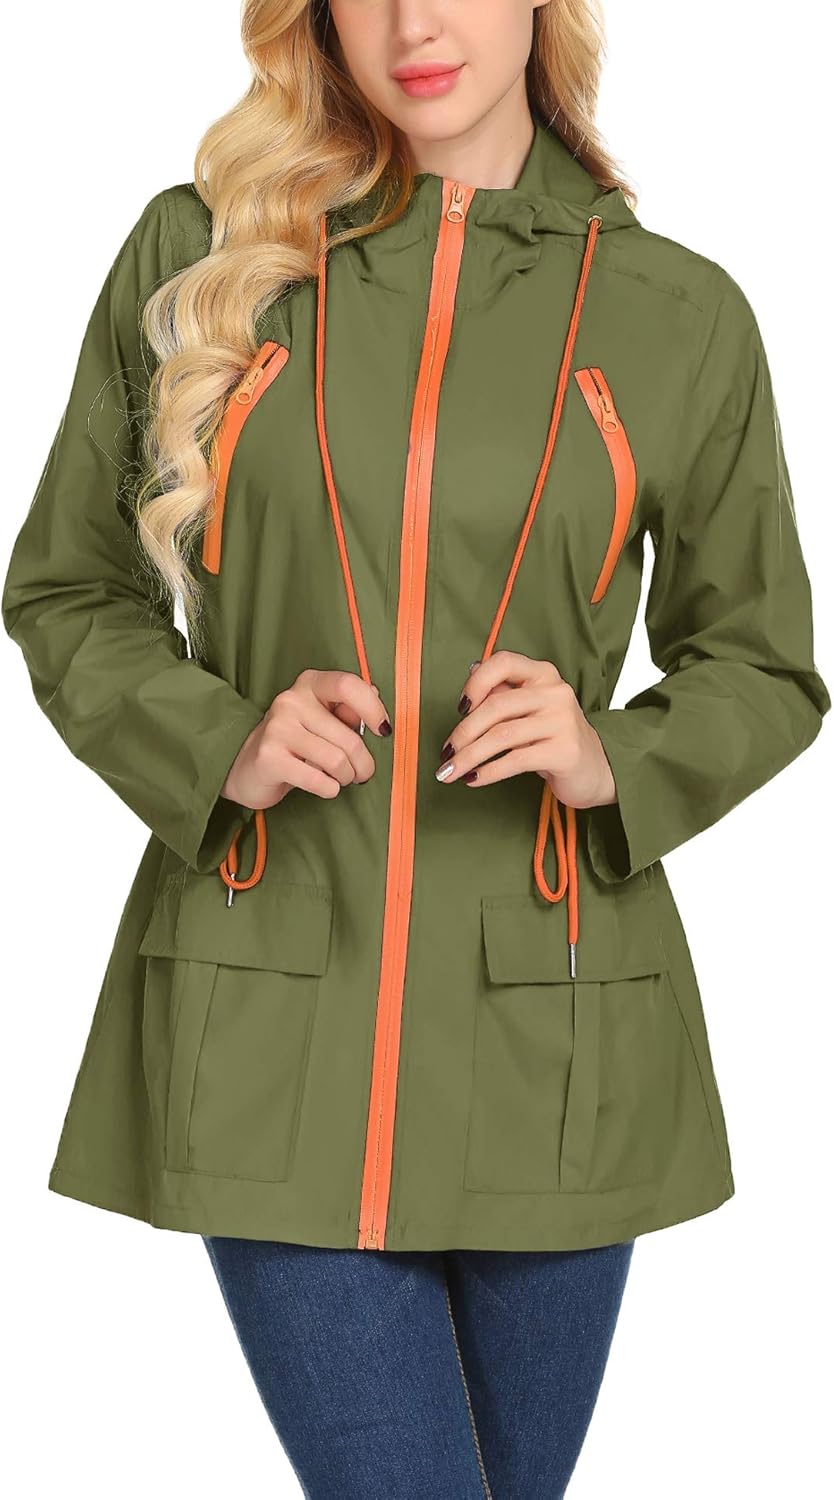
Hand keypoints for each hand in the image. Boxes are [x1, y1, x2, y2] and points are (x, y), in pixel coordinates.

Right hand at [221, 668, 391, 809]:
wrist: (246, 767)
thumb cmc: (295, 743)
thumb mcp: (322, 719)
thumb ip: (347, 708)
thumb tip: (375, 694)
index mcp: (309, 684)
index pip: (348, 686)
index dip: (373, 709)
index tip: (383, 731)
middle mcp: (290, 700)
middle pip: (349, 737)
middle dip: (363, 763)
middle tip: (361, 773)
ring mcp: (277, 728)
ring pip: (337, 760)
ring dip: (346, 777)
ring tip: (341, 779)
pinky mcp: (269, 757)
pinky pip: (318, 780)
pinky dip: (330, 789)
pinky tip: (326, 786)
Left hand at [435, 650, 616, 808]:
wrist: (594, 769)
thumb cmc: (553, 737)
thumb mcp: (529, 709)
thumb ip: (503, 691)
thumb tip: (471, 671)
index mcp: (543, 674)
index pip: (503, 663)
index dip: (476, 682)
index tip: (459, 708)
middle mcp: (555, 693)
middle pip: (496, 706)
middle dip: (463, 733)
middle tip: (445, 755)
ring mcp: (563, 721)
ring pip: (502, 736)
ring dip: (469, 756)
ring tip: (451, 772)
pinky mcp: (565, 751)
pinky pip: (516, 760)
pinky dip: (488, 771)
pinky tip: (474, 779)